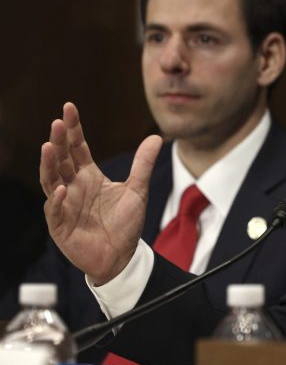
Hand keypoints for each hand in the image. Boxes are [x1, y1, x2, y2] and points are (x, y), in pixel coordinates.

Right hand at [40, 102, 161, 284]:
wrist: (122, 256)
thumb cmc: (126, 224)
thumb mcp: (137, 190)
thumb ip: (143, 164)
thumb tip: (156, 137)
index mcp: (89, 176)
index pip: (77, 148)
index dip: (73, 129)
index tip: (69, 108)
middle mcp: (73, 187)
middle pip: (62, 159)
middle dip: (59, 141)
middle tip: (58, 122)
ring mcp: (65, 205)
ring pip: (52, 180)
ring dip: (49, 164)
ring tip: (49, 146)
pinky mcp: (61, 225)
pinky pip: (56, 210)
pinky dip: (59, 199)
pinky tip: (64, 188)